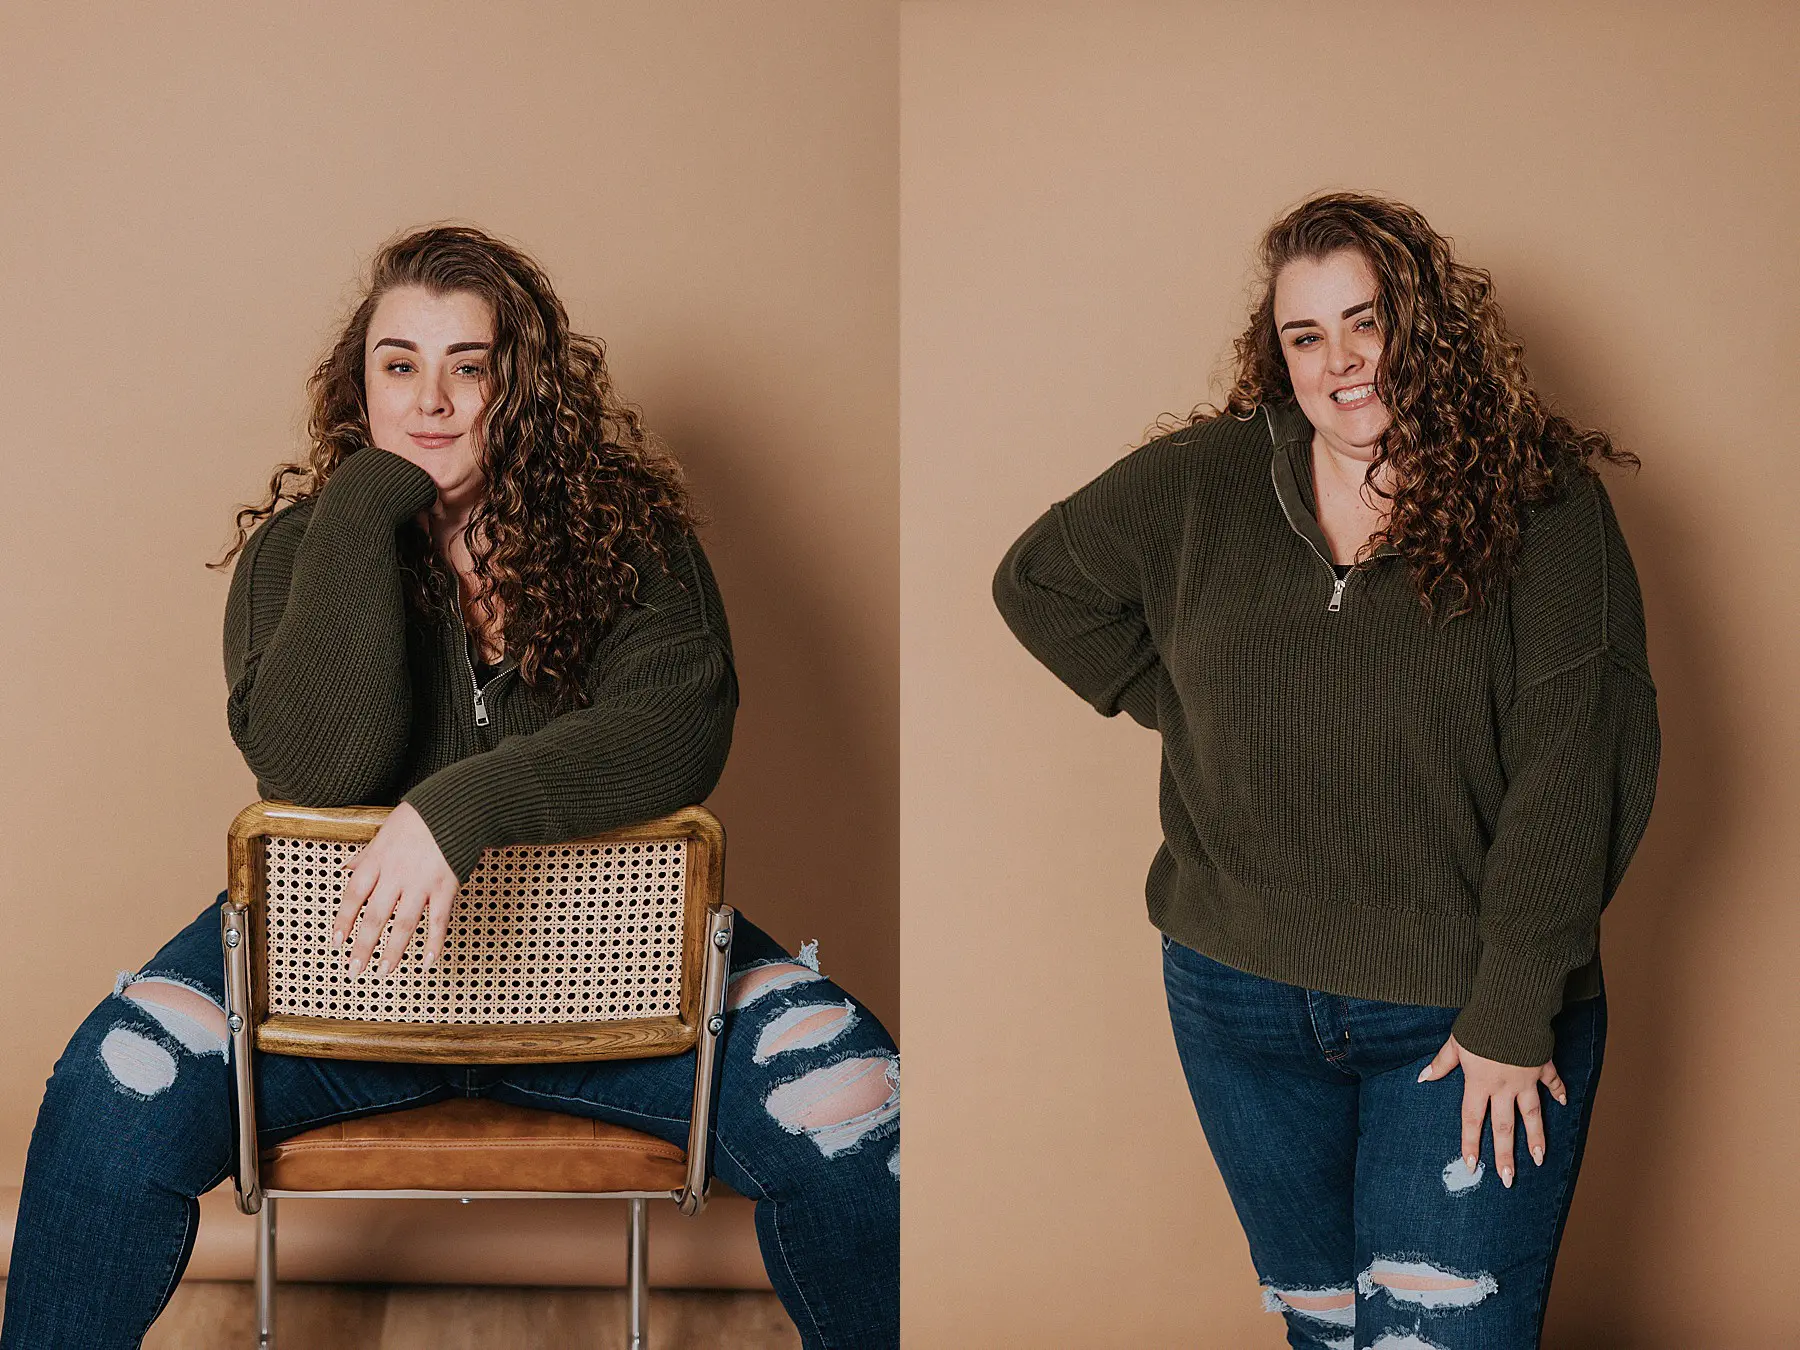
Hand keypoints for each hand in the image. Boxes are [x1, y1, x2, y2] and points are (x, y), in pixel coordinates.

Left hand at [331, 803, 459, 975]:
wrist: (456, 806)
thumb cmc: (421, 817)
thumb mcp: (385, 831)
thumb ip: (367, 854)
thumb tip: (348, 867)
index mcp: (378, 860)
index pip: (353, 895)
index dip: (344, 921)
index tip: (337, 942)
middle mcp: (396, 875)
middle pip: (375, 917)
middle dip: (363, 946)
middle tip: (354, 969)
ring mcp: (422, 883)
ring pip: (404, 924)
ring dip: (393, 952)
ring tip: (383, 972)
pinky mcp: (446, 887)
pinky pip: (438, 921)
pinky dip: (433, 943)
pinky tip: (427, 961)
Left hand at [1418, 1033, 1567, 1187]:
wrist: (1510, 1008)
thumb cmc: (1478, 1024)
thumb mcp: (1455, 1043)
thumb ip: (1441, 1063)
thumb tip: (1423, 1078)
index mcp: (1479, 1082)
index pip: (1472, 1119)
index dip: (1471, 1143)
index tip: (1471, 1165)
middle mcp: (1503, 1086)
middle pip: (1504, 1127)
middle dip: (1505, 1155)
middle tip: (1508, 1179)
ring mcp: (1526, 1078)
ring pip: (1532, 1114)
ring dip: (1536, 1138)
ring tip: (1539, 1158)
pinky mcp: (1542, 1065)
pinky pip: (1552, 1082)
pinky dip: (1558, 1091)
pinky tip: (1564, 1103)